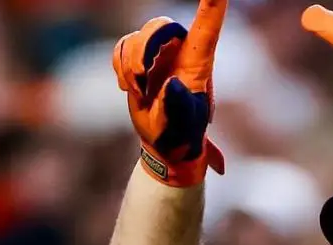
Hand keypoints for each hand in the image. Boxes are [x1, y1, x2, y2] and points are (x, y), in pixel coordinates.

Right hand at [113, 0, 227, 186]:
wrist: (165, 143)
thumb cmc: (180, 136)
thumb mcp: (181, 127)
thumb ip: (177, 107)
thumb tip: (172, 84)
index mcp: (199, 63)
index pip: (208, 26)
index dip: (212, 4)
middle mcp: (181, 51)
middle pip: (160, 25)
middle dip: (144, 51)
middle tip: (140, 82)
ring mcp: (160, 53)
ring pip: (137, 37)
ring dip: (130, 66)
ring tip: (139, 93)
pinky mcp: (140, 58)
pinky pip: (122, 46)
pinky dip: (120, 67)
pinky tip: (130, 88)